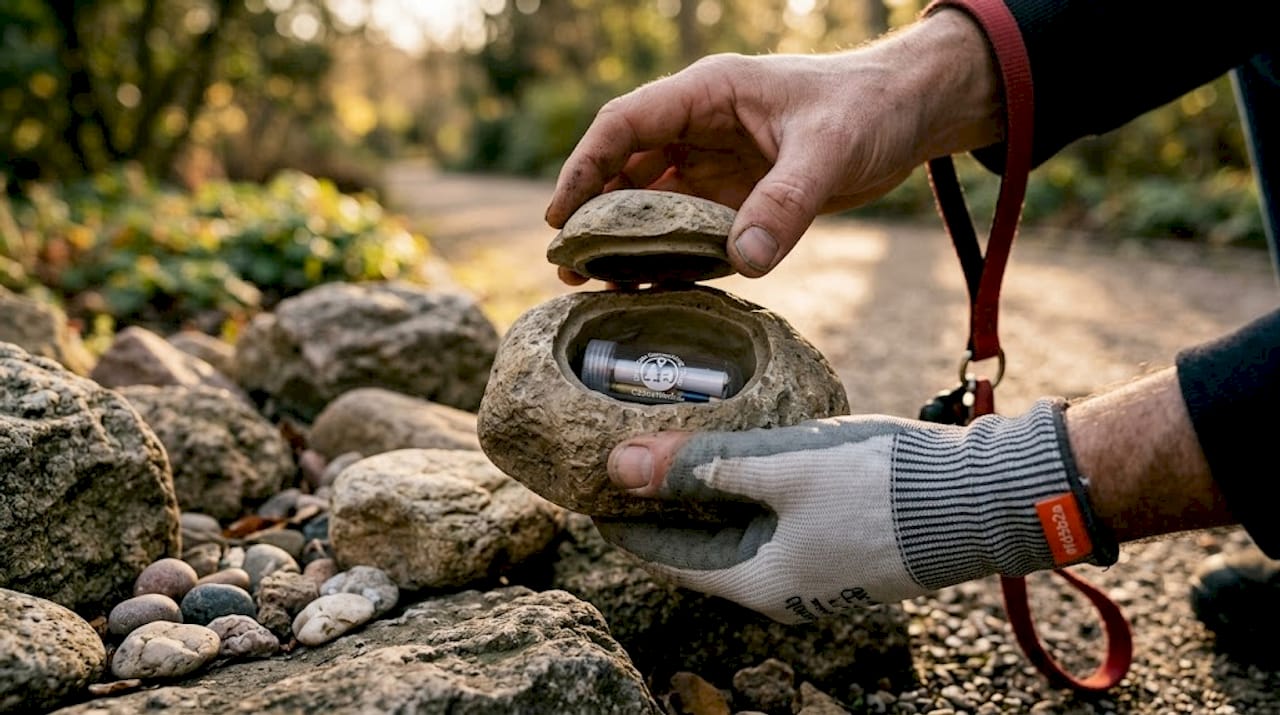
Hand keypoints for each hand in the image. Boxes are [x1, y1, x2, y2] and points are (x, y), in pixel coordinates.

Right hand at [547, 9, 1001, 281]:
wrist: (913, 112)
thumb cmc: (870, 108)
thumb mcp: (829, 151)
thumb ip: (785, 204)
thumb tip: (743, 261)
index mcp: (708, 93)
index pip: (625, 125)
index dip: (584, 168)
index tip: (560, 217)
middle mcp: (702, 126)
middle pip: (627, 168)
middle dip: (595, 215)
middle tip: (570, 266)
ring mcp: (718, 161)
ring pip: (653, 201)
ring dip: (627, 239)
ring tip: (599, 285)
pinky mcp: (740, 193)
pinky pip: (691, 225)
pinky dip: (670, 253)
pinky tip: (654, 286)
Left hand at [595, 400, 1093, 623]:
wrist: (984, 497)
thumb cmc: (882, 484)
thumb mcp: (783, 464)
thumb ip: (699, 465)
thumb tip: (615, 465)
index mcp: (757, 582)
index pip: (664, 556)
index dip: (622, 520)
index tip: (586, 486)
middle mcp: (782, 590)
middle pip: (698, 547)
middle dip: (659, 505)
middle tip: (622, 459)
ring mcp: (815, 573)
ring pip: (737, 534)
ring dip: (704, 496)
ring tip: (673, 449)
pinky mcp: (842, 547)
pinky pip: (774, 523)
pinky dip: (747, 493)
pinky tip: (741, 455)